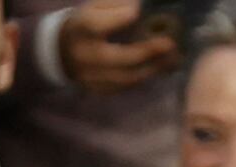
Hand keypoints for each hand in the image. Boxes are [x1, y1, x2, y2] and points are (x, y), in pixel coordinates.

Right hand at [58, 0, 179, 91]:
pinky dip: (145, 77)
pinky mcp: (99, 90)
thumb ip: (115, 4)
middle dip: (146, 52)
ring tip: (172, 58)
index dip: (116, 20)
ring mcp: (91, 77)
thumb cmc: (87, 23)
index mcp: (81, 29)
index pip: (95, 25)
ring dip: (152, 68)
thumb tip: (139, 8)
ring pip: (126, 78)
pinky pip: (126, 87)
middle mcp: (84, 55)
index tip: (135, 12)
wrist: (63, 52)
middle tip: (169, 44)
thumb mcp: (95, 6)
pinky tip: (160, 67)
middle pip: (118, 58)